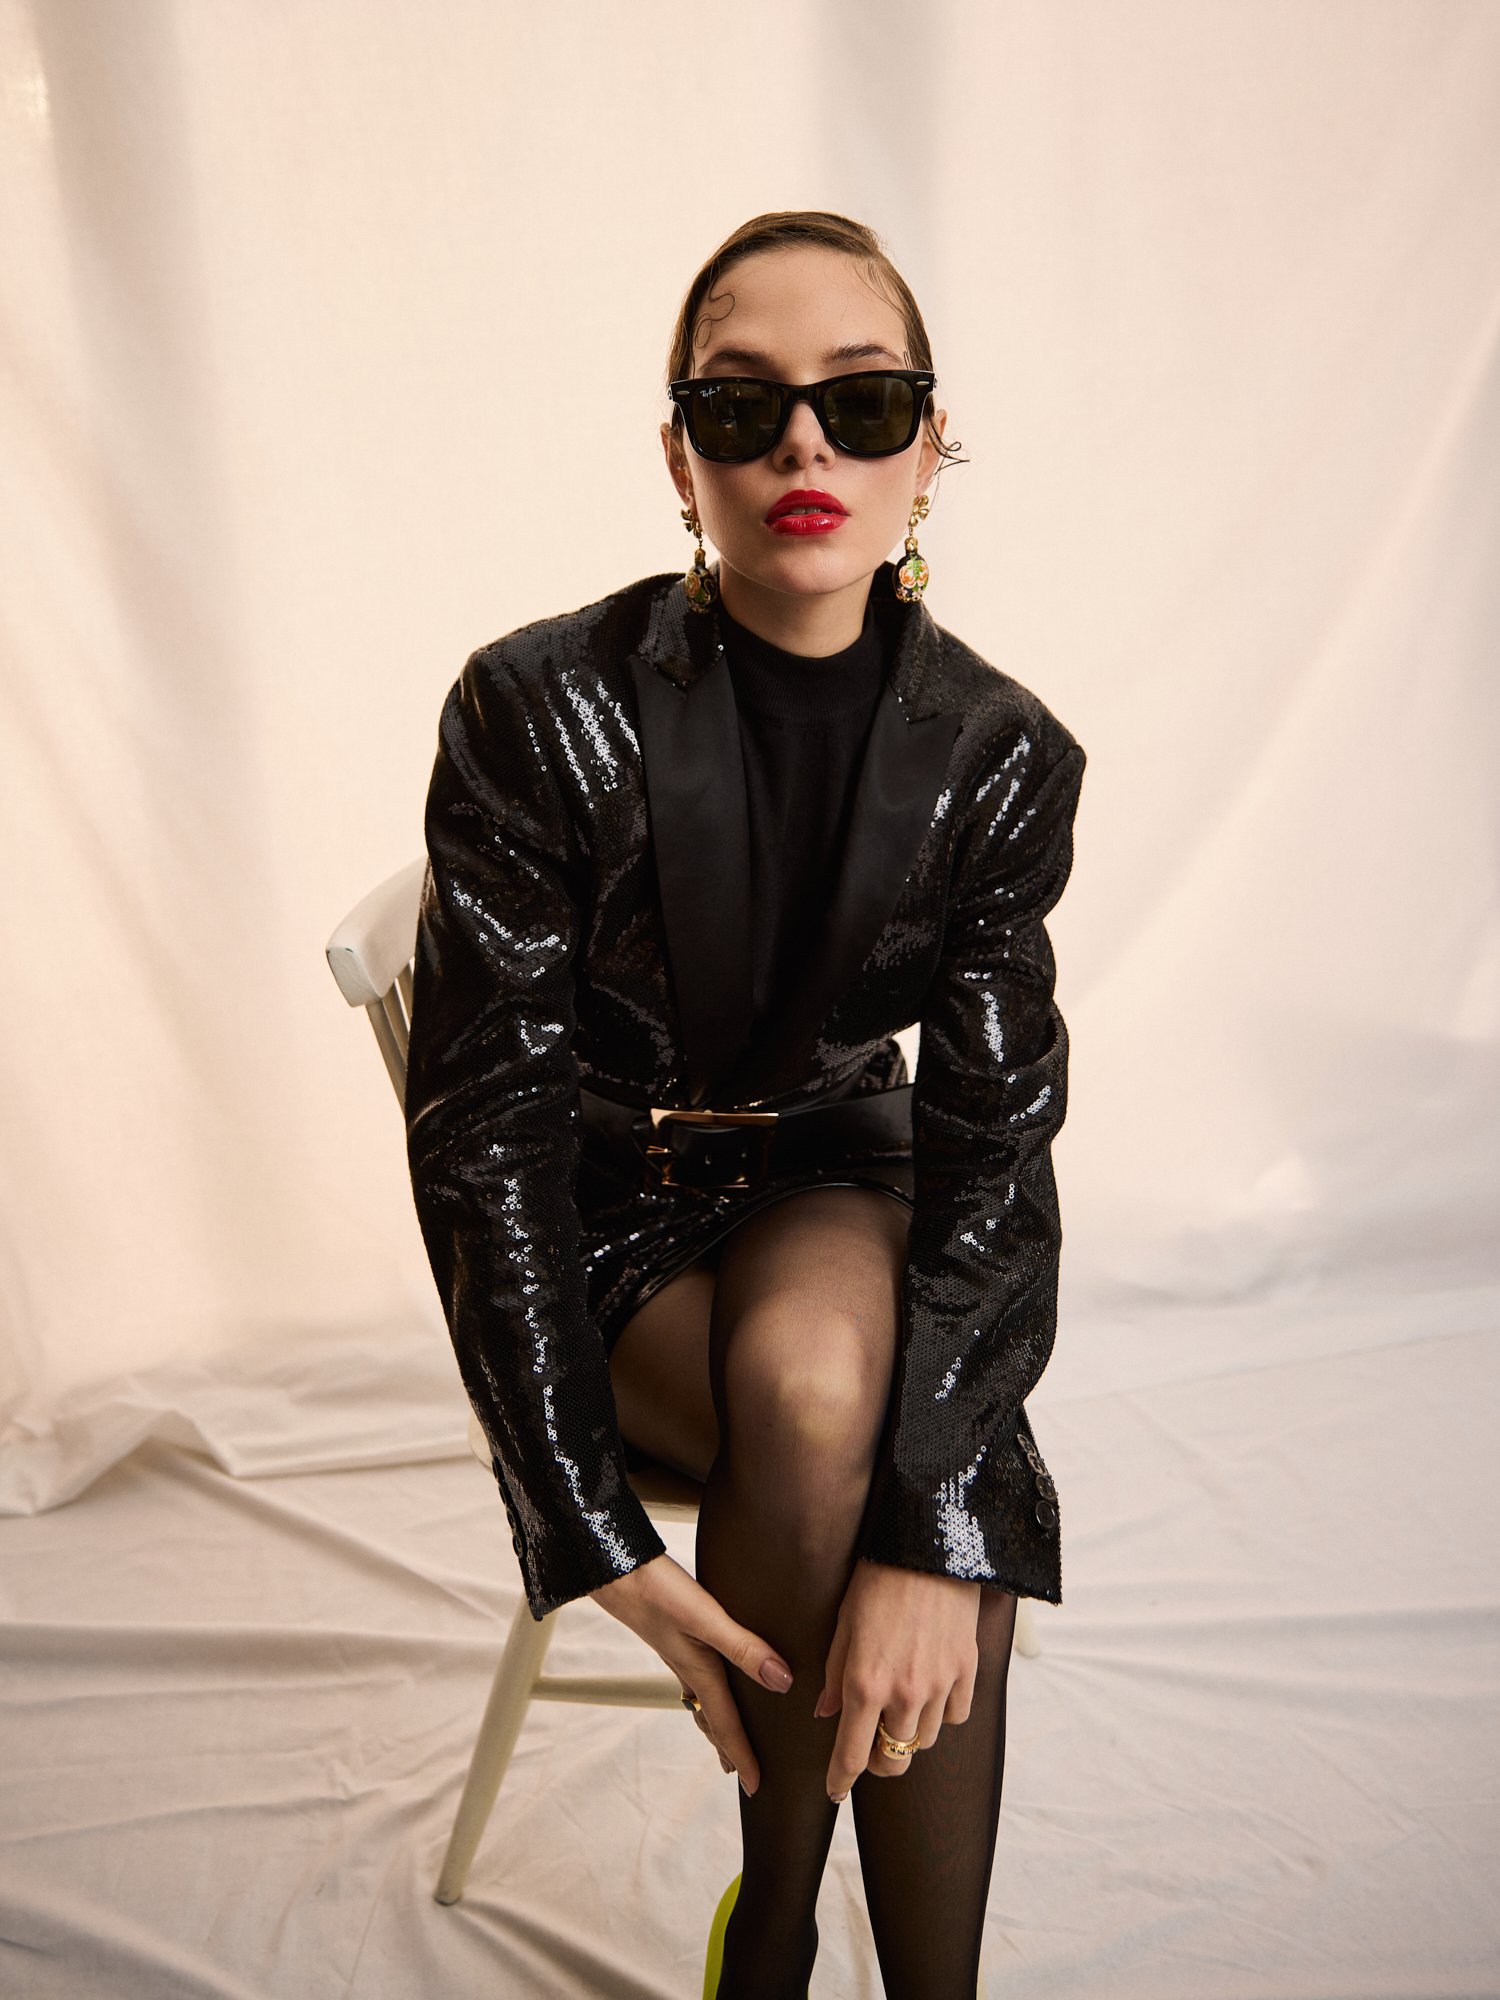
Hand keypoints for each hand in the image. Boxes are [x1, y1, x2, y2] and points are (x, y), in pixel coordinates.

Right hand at [590, 1552, 792, 1794]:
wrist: (614, 1569)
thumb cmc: (656, 1591)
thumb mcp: (705, 1619)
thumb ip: (743, 1648)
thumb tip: (782, 1682)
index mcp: (699, 1672)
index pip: (726, 1725)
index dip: (744, 1757)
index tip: (756, 1788)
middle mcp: (689, 1669)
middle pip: (713, 1719)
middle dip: (729, 1747)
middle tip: (741, 1773)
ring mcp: (678, 1653)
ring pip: (703, 1700)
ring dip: (717, 1723)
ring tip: (726, 1737)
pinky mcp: (674, 1634)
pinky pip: (697, 1676)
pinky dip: (709, 1691)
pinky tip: (711, 1674)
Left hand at [815, 1559, 980, 1801]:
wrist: (928, 1547)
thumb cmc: (877, 1581)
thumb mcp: (844, 1625)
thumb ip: (836, 1676)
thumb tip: (826, 1714)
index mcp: (866, 1684)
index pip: (852, 1754)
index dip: (841, 1779)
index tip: (835, 1791)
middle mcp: (905, 1694)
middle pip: (894, 1761)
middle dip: (878, 1763)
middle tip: (869, 1749)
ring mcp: (940, 1685)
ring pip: (924, 1742)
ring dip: (908, 1735)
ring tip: (899, 1709)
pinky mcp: (968, 1672)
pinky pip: (955, 1716)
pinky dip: (941, 1714)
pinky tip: (930, 1693)